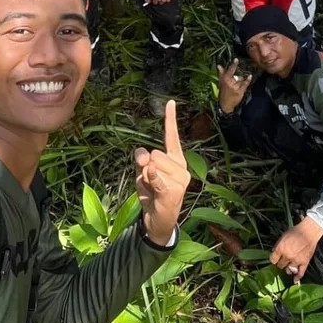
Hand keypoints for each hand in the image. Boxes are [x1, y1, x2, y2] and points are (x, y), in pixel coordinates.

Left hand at [135, 100, 189, 246]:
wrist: (157, 220)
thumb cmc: (151, 194)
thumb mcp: (142, 174)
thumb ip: (141, 160)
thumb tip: (143, 154)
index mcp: (176, 160)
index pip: (172, 136)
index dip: (170, 119)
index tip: (170, 102)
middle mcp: (181, 167)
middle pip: (154, 153)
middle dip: (144, 167)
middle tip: (149, 183)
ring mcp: (180, 180)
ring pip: (152, 165)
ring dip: (144, 178)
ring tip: (151, 191)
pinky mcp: (174, 191)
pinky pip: (156, 177)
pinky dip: (151, 177)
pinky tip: (152, 182)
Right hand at [216, 60, 250, 113]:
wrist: (225, 104)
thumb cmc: (223, 92)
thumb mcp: (221, 82)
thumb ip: (221, 73)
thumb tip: (219, 65)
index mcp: (225, 79)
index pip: (230, 70)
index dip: (233, 65)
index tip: (236, 59)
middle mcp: (230, 82)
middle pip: (237, 75)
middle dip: (238, 76)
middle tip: (236, 79)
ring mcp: (236, 87)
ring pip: (241, 79)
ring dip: (241, 79)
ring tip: (238, 83)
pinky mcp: (240, 91)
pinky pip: (245, 84)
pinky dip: (248, 80)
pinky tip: (250, 76)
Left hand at [270, 217, 322, 280]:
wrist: (309, 231)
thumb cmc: (295, 232)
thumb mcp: (283, 236)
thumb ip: (277, 246)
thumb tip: (274, 253)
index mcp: (280, 249)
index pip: (273, 260)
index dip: (274, 259)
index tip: (275, 258)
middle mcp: (287, 256)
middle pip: (280, 265)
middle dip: (281, 263)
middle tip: (284, 260)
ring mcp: (296, 260)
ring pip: (289, 270)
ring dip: (288, 268)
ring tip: (289, 265)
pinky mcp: (304, 262)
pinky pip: (300, 273)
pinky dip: (297, 277)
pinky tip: (295, 280)